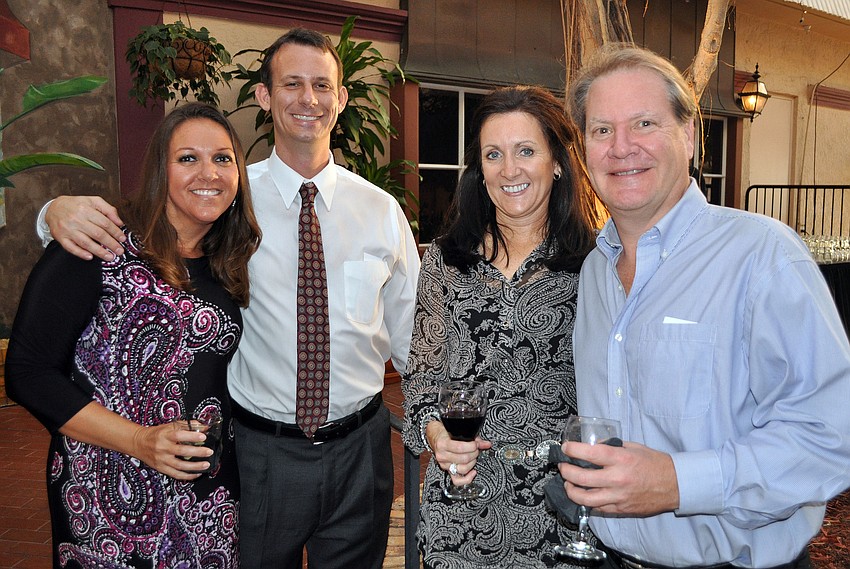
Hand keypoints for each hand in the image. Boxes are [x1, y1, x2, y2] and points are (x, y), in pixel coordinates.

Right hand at [46, 195, 124, 260]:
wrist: (53, 208)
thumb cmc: (76, 205)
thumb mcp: (93, 201)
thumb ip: (108, 210)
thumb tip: (119, 222)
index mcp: (85, 209)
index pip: (104, 223)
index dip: (115, 232)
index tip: (123, 239)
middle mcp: (76, 219)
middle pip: (97, 234)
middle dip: (111, 244)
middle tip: (119, 251)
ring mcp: (68, 229)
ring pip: (86, 243)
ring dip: (99, 252)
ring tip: (110, 257)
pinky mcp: (60, 237)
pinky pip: (71, 247)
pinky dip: (81, 253)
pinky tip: (90, 257)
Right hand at [130, 421, 212, 480]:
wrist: (139, 443)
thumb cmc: (157, 433)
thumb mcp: (170, 426)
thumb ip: (187, 425)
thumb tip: (204, 427)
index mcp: (165, 435)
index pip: (179, 435)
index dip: (192, 436)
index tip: (204, 436)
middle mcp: (163, 447)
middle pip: (182, 451)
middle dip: (198, 452)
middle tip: (209, 451)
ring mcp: (162, 459)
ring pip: (180, 466)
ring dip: (195, 466)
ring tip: (206, 464)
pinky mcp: (161, 468)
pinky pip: (176, 474)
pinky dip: (187, 476)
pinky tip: (197, 473)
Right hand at [426, 419, 491, 485]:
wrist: (435, 437)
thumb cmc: (445, 433)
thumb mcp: (457, 432)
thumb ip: (473, 438)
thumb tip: (485, 443)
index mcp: (443, 444)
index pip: (460, 448)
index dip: (472, 446)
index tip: (476, 443)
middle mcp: (442, 456)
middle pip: (463, 459)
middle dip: (474, 453)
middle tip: (476, 448)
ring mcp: (445, 465)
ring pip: (462, 469)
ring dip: (472, 463)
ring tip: (474, 457)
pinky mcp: (448, 471)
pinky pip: (457, 480)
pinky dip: (467, 478)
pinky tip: (473, 472)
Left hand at [558, 440, 679, 515]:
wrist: (675, 485)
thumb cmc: (655, 464)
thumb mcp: (633, 446)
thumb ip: (611, 446)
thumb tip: (592, 446)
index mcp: (620, 459)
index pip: (589, 453)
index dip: (572, 450)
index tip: (565, 448)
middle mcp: (617, 478)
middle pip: (581, 478)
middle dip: (566, 471)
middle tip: (563, 466)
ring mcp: (618, 496)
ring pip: (585, 498)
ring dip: (571, 491)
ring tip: (568, 484)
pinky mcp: (620, 509)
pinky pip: (597, 508)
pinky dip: (586, 502)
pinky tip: (583, 495)